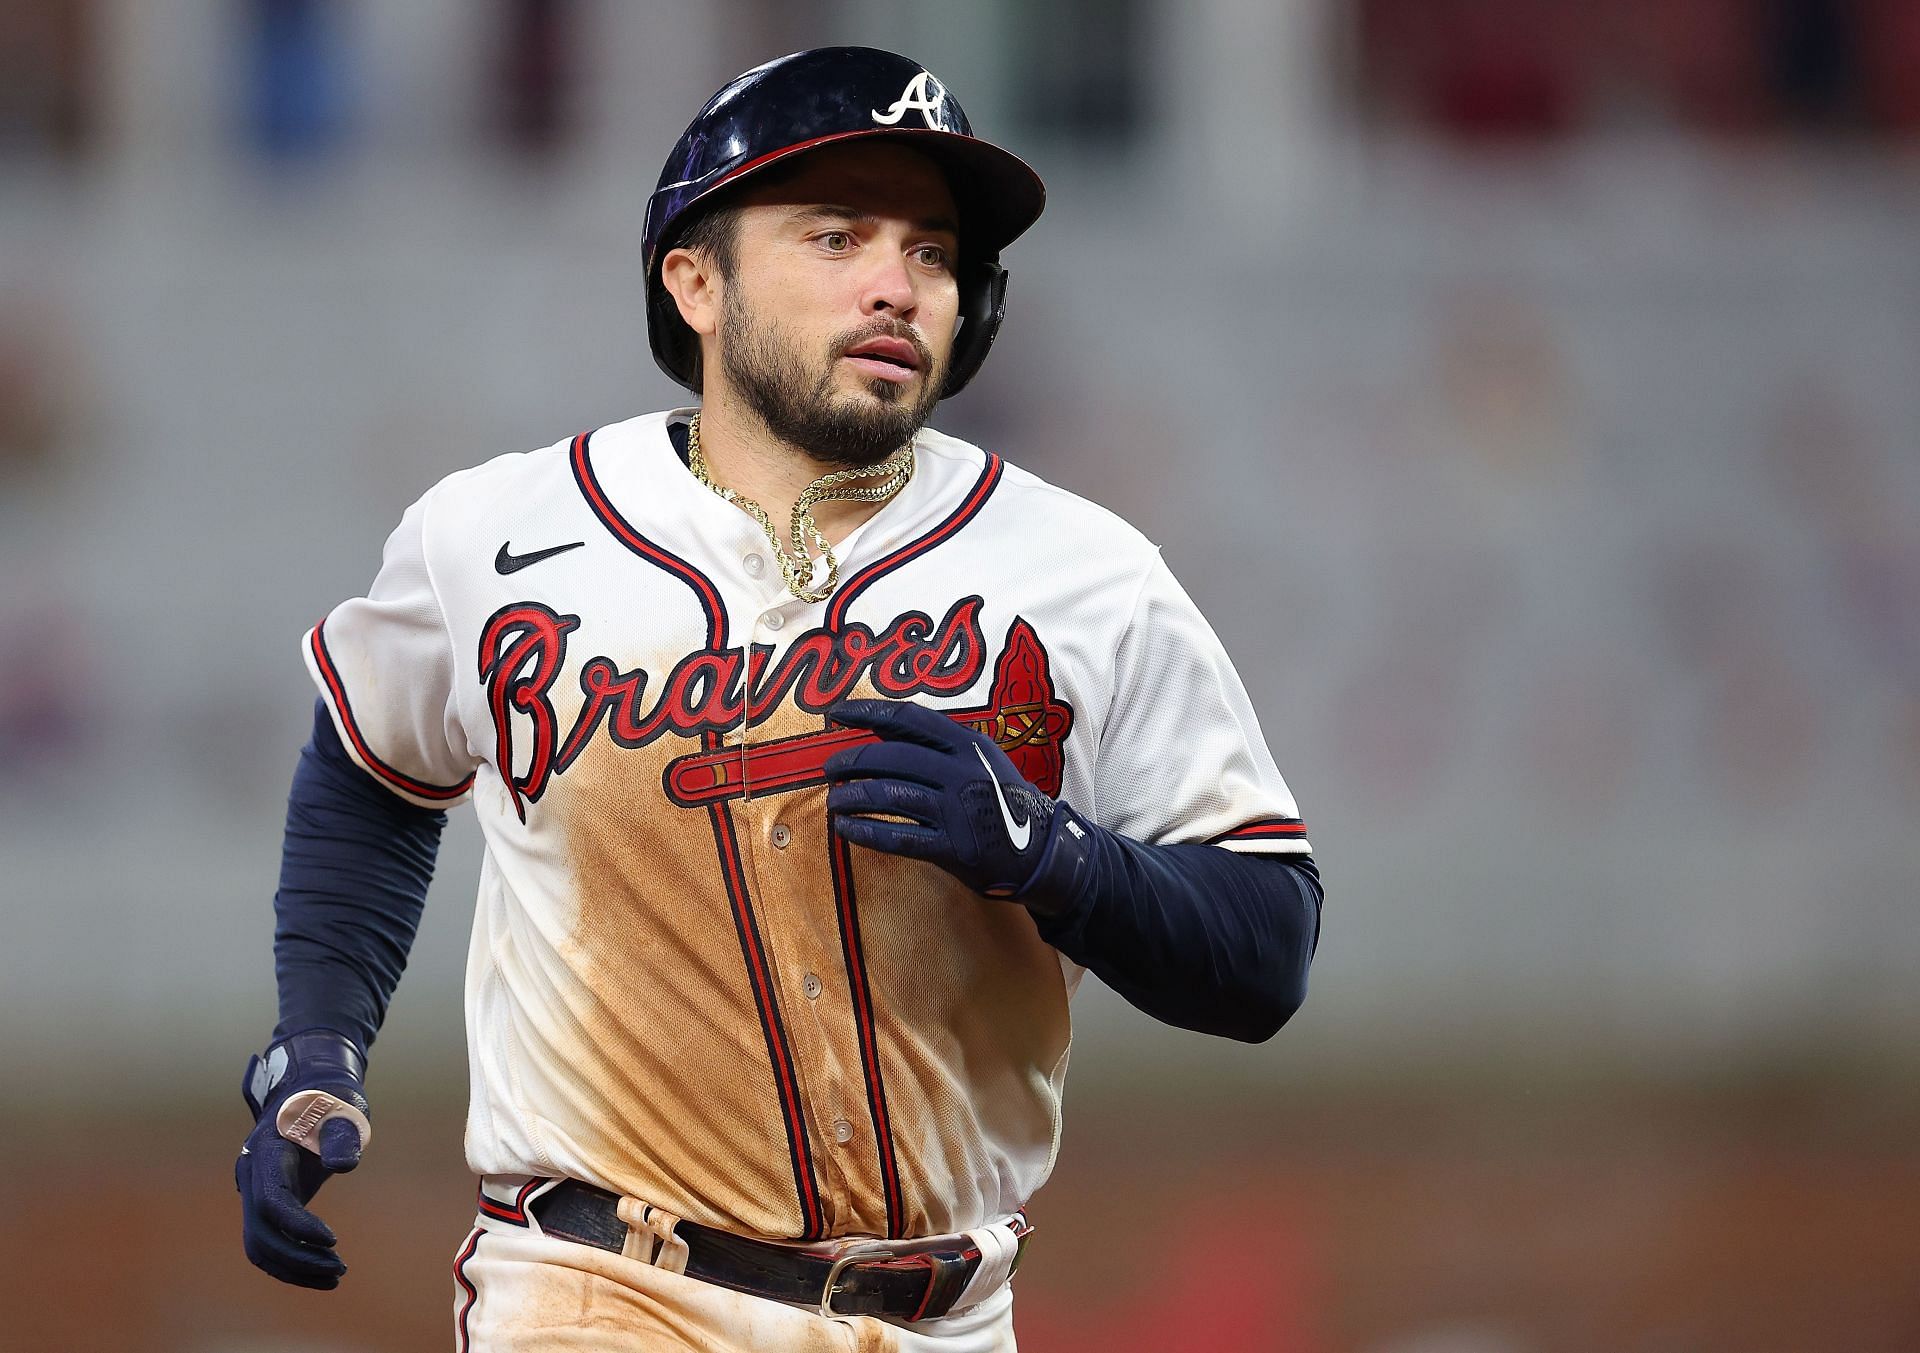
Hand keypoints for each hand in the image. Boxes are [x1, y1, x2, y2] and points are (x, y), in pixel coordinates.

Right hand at [235, 1029, 371, 1288]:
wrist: (311, 1090)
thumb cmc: (332, 1099)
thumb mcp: (343, 1108)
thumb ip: (342, 1133)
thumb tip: (343, 1165)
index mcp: (267, 1150)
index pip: (273, 1200)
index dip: (298, 1226)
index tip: (333, 1240)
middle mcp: (253, 1175)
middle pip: (261, 1232)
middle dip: (298, 1258)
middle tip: (340, 1271)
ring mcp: (255, 1190)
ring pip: (259, 1244)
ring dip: (294, 1266)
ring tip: (336, 1276)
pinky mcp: (265, 1202)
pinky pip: (268, 1240)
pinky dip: (291, 1259)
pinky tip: (322, 1268)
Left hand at [825, 698, 1059, 897]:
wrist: (1041, 849)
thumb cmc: (1000, 798)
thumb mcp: (978, 758)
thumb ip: (934, 742)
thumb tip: (880, 725)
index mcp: (966, 743)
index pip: (907, 717)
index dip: (866, 712)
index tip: (834, 713)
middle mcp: (960, 772)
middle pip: (891, 757)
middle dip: (852, 761)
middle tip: (831, 769)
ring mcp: (956, 810)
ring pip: (889, 796)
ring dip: (852, 798)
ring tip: (835, 802)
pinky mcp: (952, 847)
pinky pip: (898, 837)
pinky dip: (866, 832)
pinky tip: (848, 830)